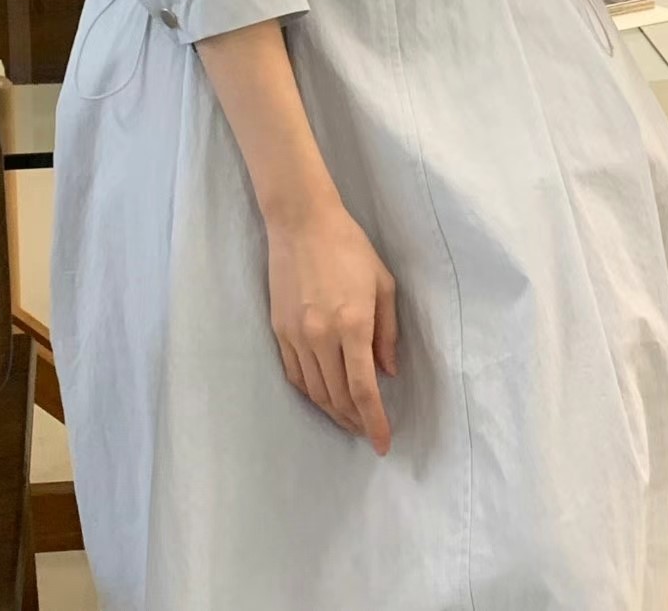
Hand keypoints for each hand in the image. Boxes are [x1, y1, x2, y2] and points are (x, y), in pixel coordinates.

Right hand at [266, 198, 398, 454]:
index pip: (363, 389)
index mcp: (352, 324)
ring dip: (333, 412)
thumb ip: (387, 332)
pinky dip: (310, 392)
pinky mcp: (278, 329)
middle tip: (369, 432)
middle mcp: (321, 336)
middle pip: (338, 397)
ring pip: (314, 391)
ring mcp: (295, 334)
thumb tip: (388, 373)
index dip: (375, 422)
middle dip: (356, 422)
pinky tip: (322, 397)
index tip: (384, 445)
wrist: (301, 222)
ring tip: (349, 420)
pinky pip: (294, 374)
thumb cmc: (349, 247)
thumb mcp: (383, 283)